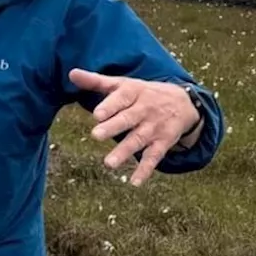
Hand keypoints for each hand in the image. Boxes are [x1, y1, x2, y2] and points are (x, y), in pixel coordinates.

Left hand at [69, 68, 201, 185]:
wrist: (183, 102)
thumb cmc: (142, 93)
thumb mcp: (122, 84)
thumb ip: (96, 81)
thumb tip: (71, 73)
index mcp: (133, 93)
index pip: (121, 98)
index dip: (109, 106)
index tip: (97, 115)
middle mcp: (144, 110)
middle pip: (128, 119)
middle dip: (113, 127)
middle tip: (95, 136)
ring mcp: (154, 128)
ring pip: (138, 140)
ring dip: (124, 152)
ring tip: (109, 164)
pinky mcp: (162, 143)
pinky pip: (154, 157)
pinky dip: (145, 170)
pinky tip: (134, 182)